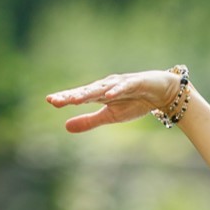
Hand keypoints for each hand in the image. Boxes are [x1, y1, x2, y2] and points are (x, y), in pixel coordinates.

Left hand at [46, 70, 184, 133]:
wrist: (160, 92)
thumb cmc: (133, 103)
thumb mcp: (110, 116)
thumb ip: (89, 121)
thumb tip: (65, 127)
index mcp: (99, 94)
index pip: (79, 96)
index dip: (65, 98)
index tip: (50, 101)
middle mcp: (106, 86)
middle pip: (86, 91)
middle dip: (72, 96)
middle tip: (56, 101)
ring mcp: (120, 83)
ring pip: (101, 89)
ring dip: (88, 93)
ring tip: (75, 100)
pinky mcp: (135, 83)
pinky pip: (124, 87)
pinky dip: (116, 91)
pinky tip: (108, 96)